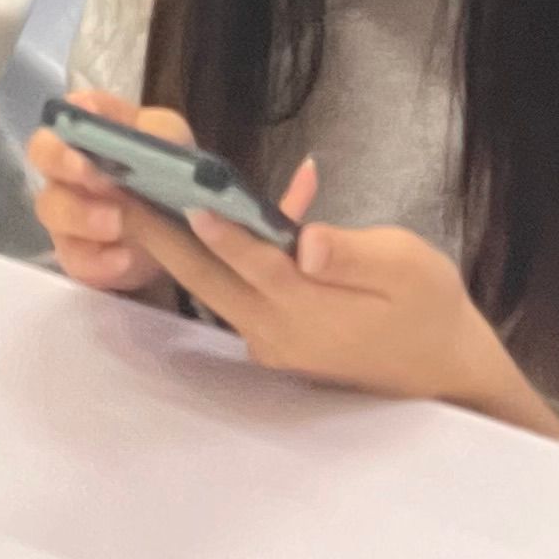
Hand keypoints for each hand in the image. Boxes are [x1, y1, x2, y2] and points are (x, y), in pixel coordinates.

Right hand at [25, 90, 189, 301]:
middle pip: (41, 152)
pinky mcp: (77, 254)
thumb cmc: (167, 171)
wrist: (181, 232)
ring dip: (82, 214)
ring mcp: (66, 211)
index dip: (73, 115)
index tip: (90, 120)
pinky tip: (124, 258)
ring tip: (117, 222)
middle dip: (62, 160)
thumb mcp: (173, 142)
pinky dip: (98, 260)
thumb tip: (140, 139)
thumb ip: (159, 133)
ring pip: (51, 208)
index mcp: (89, 129)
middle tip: (93, 173)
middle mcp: (67, 165)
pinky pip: (74, 258)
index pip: (67, 111)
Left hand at [129, 162, 558, 439]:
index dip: (216, 227)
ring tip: (135, 195)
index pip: (252, 262)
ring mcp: (271, 341)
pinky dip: (215, 254)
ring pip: (214, 285)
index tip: (177, 195)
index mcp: (310, 311)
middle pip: (210, 277)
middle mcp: (277, 332)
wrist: (444, 368)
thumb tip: (307, 241)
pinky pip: (236, 291)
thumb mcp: (406, 267)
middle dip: (161, 233)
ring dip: (175, 242)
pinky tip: (205, 212)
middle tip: (115, 190)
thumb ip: (353, 254)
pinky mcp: (274, 339)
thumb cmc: (429, 305)